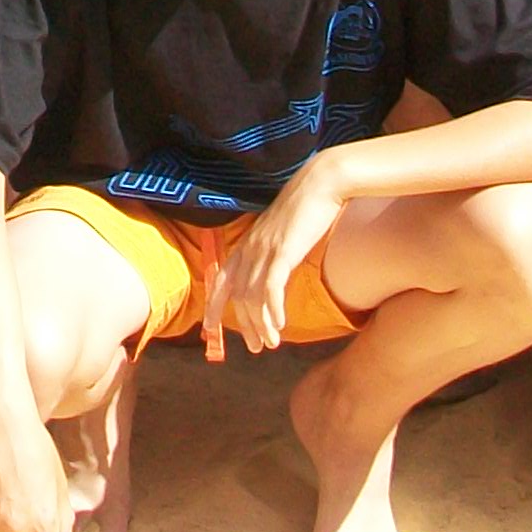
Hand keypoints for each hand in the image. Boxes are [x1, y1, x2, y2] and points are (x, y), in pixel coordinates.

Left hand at [205, 169, 343, 357]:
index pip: (221, 279)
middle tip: (256, 347)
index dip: (214, 306)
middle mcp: (250, 247)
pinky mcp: (284, 250)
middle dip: (245, 325)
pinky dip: (273, 309)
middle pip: (238, 294)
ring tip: (271, 343)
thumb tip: (272, 273)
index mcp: (246, 243)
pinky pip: (272, 286)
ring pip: (254, 295)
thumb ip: (271, 251)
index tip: (209, 329)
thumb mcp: (280, 233)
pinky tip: (280, 324)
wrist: (321, 183)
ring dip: (261, 323)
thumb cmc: (305, 209)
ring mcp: (265, 248)